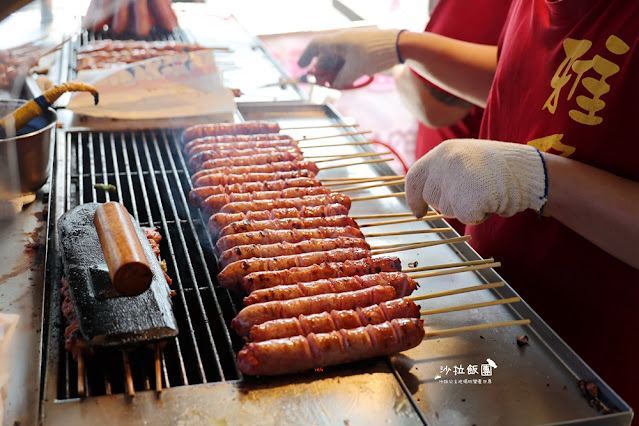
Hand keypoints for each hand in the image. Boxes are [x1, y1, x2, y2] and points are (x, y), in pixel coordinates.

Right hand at [298, 28, 401, 87]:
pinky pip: (347, 61)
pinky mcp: (362, 51)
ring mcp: (353, 46)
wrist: (399, 46)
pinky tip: (345, 80)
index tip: (300, 67)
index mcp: (338, 41)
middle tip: (320, 83)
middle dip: (321, 70)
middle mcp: (343, 41)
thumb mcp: (355, 70)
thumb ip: (340, 79)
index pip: (315, 46)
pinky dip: (343, 70)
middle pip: (325, 55)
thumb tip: (332, 85)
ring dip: (333, 72)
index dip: (306, 56)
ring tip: (333, 84)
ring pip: (337, 60)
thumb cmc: (375, 54)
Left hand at [405, 139, 547, 223]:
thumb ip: (443, 171)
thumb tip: (423, 193)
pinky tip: (491, 200)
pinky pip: (466, 217)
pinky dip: (479, 215)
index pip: (414, 177)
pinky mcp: (469, 198)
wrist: (527, 169)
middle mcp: (445, 163)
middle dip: (448, 203)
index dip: (413, 197)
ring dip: (465, 207)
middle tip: (471, 193)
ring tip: (485, 191)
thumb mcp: (465, 158)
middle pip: (431, 197)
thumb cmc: (498, 166)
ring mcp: (455, 180)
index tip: (418, 212)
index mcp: (443, 151)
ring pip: (448, 209)